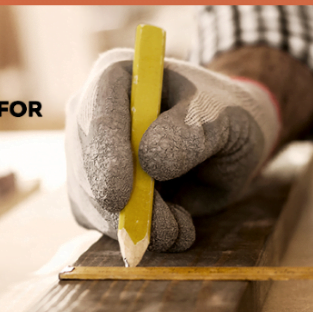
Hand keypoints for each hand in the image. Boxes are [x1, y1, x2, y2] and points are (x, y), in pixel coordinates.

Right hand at [65, 49, 279, 251]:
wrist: (227, 143)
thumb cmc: (225, 118)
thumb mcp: (222, 119)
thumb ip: (190, 133)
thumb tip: (149, 160)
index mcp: (117, 77)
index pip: (97, 113)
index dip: (105, 156)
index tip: (120, 197)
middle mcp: (90, 113)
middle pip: (85, 165)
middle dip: (124, 207)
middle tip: (169, 230)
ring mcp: (86, 154)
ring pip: (90, 201)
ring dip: (136, 226)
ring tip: (181, 228)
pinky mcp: (92, 190)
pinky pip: (99, 222)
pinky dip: (134, 234)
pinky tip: (172, 226)